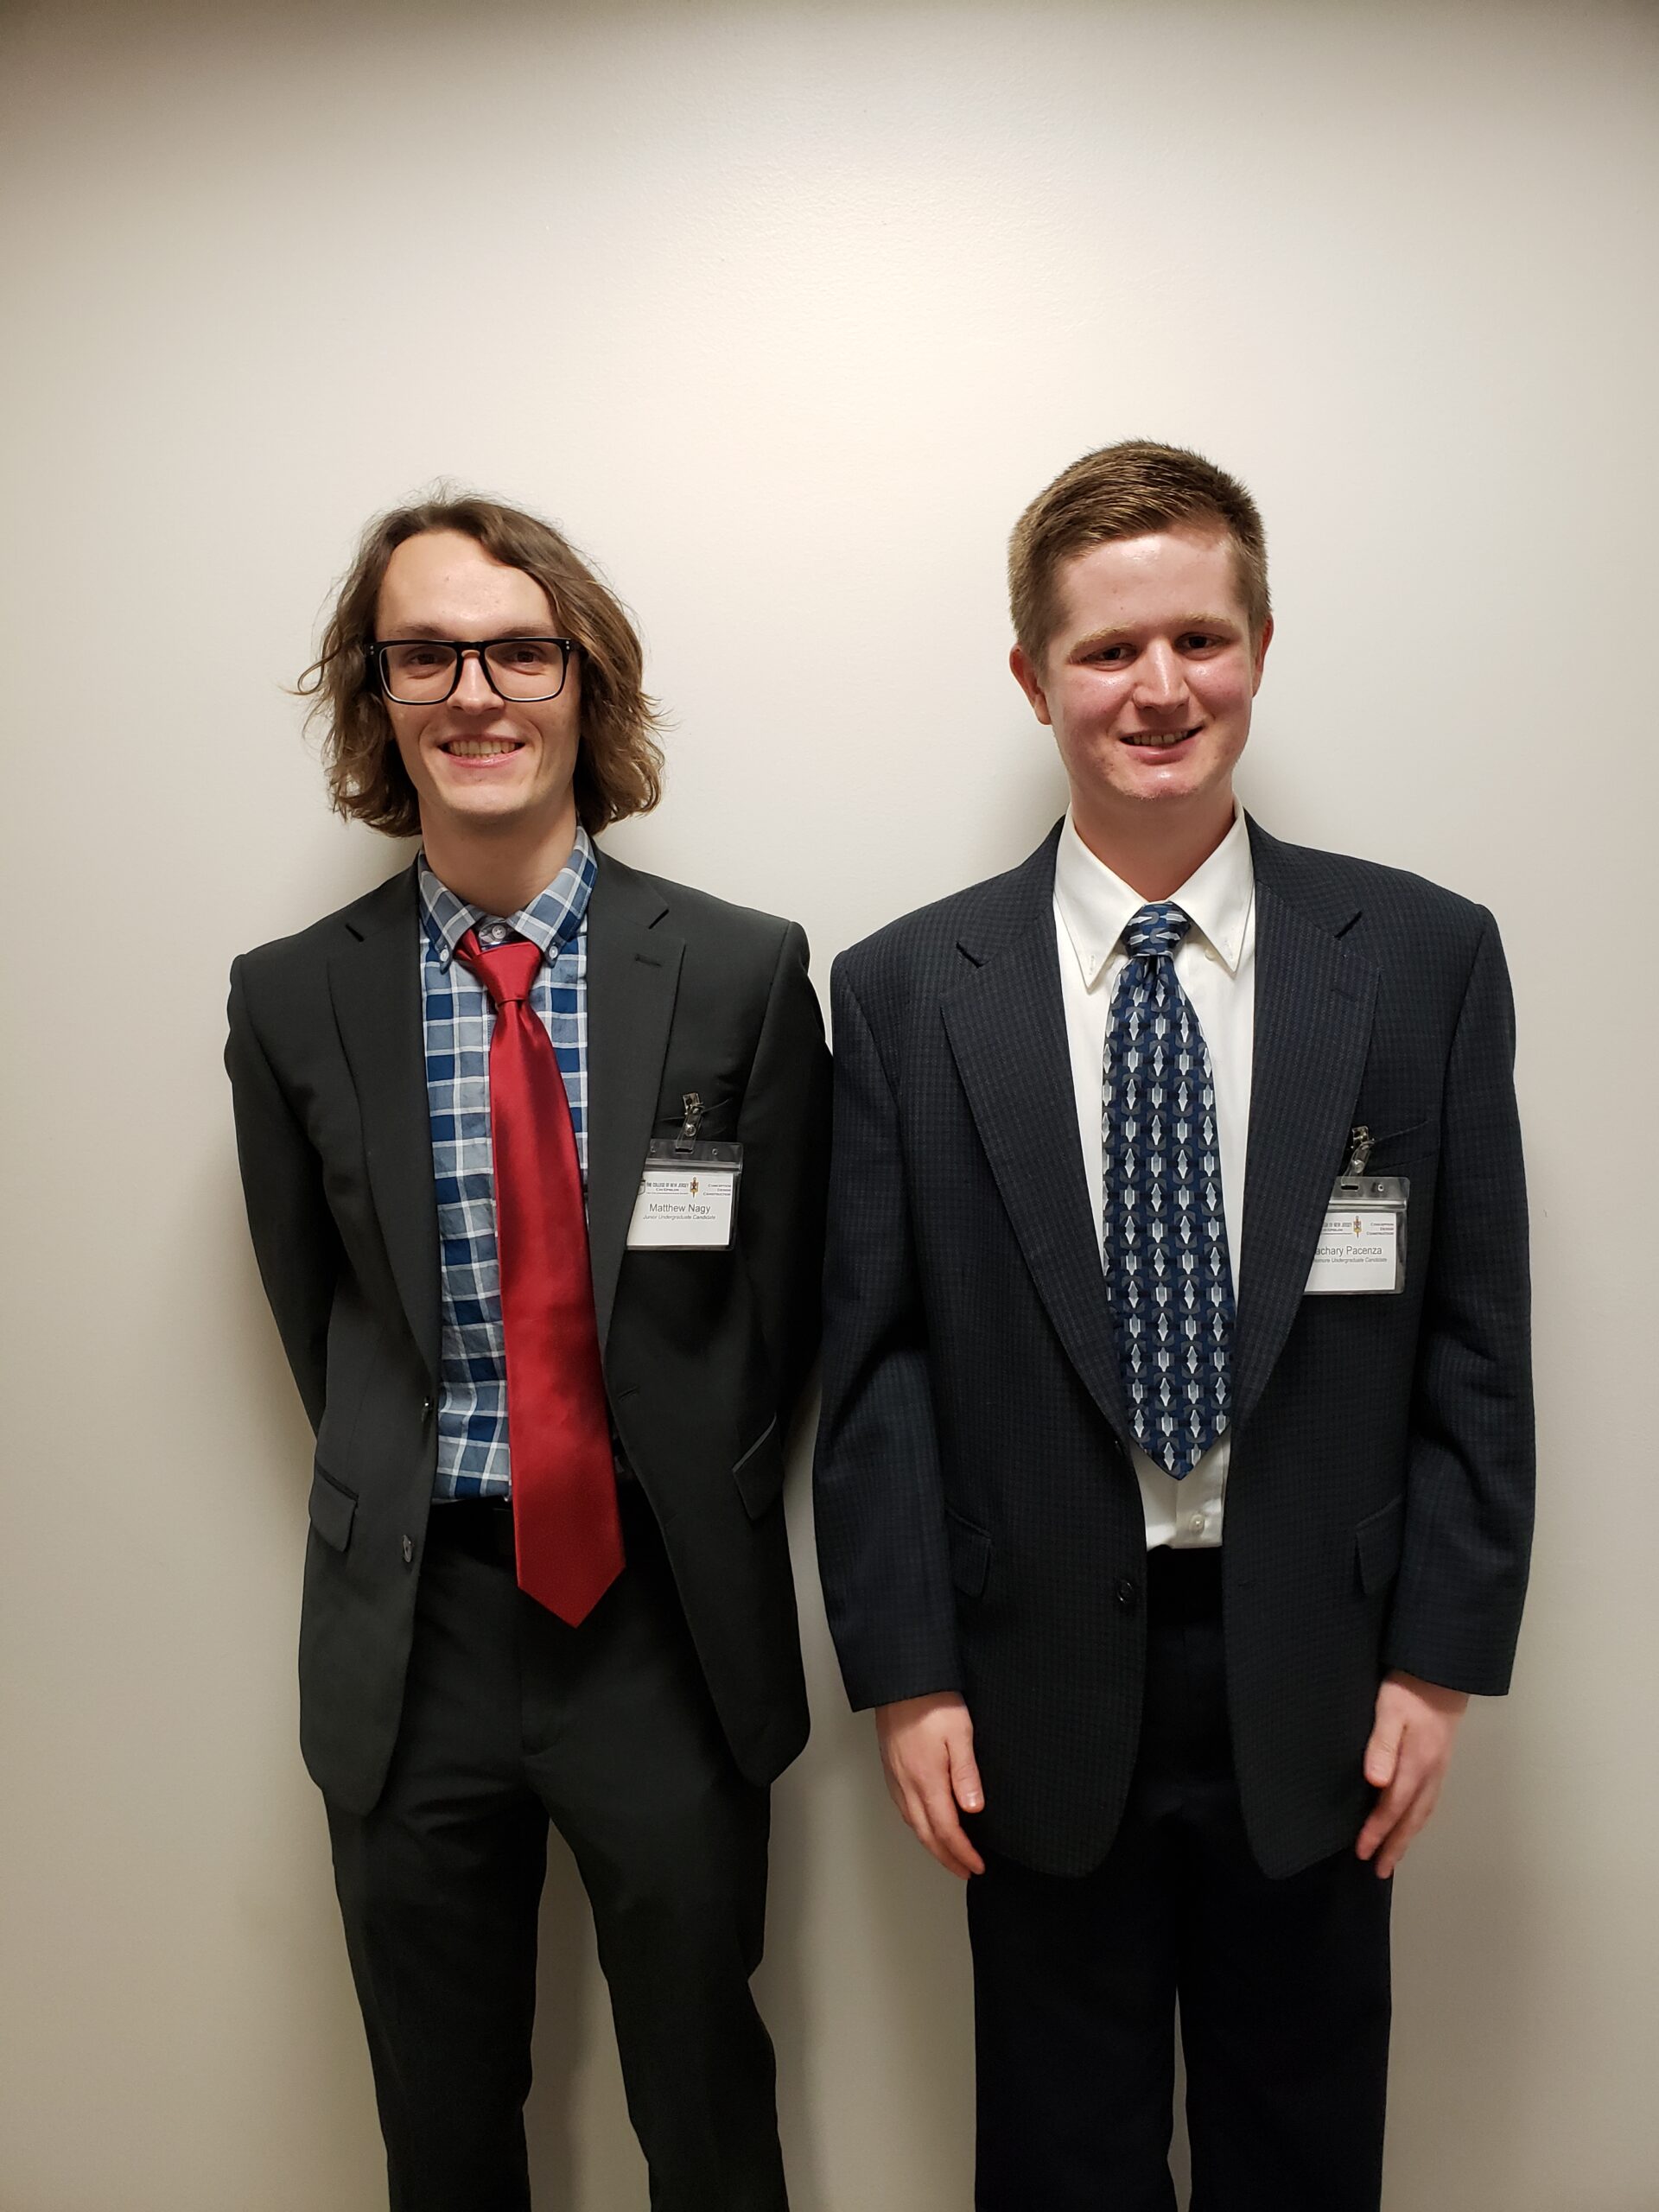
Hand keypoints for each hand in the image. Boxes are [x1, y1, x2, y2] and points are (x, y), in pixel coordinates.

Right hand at [874, 1693, 985, 1878]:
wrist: (902, 1680)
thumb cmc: (932, 1701)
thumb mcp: (960, 1733)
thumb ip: (966, 1774)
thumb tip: (973, 1810)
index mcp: (927, 1779)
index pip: (947, 1829)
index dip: (962, 1852)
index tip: (977, 1866)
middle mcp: (908, 1784)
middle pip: (927, 1834)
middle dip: (947, 1858)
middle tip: (965, 1871)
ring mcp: (896, 1777)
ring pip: (912, 1823)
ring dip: (931, 1844)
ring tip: (948, 1854)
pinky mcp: (891, 1768)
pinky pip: (903, 1808)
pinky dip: (917, 1825)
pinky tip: (924, 1822)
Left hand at [1356, 1671, 1468, 1877]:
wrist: (1442, 1673)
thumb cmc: (1409, 1689)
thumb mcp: (1389, 1710)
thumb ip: (1382, 1744)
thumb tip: (1375, 1782)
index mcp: (1417, 1763)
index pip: (1393, 1806)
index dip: (1377, 1831)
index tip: (1361, 1851)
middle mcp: (1431, 1772)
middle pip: (1411, 1818)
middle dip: (1394, 1845)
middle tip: (1379, 1870)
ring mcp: (1439, 1769)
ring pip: (1423, 1813)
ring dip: (1407, 1837)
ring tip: (1393, 1858)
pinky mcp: (1440, 1763)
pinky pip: (1429, 1801)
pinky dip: (1417, 1820)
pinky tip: (1410, 1824)